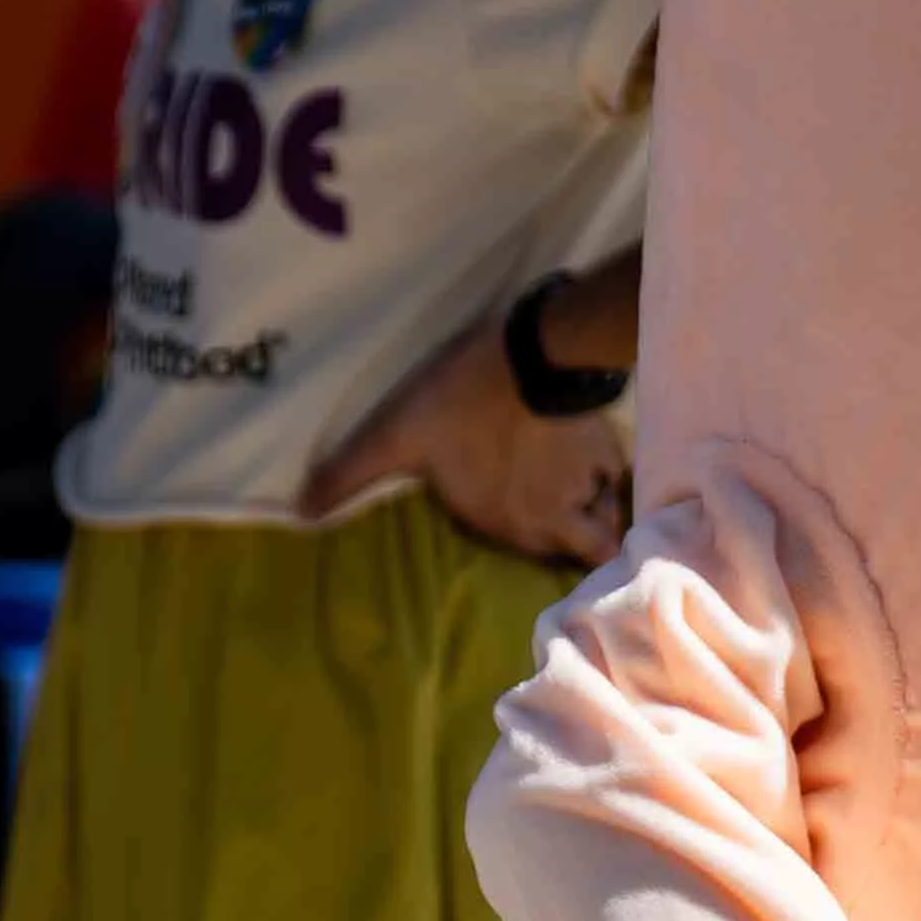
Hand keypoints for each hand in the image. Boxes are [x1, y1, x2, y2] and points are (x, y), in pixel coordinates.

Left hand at [313, 286, 636, 566]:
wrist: (531, 351)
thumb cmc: (458, 404)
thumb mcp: (393, 437)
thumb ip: (349, 476)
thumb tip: (300, 513)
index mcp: (518, 524)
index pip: (558, 569)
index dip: (554, 565)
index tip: (541, 551)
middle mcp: (560, 513)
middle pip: (592, 549)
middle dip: (582, 541)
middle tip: (564, 525)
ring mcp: (589, 478)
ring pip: (608, 509)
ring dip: (595, 506)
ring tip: (574, 491)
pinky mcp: (607, 440)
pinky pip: (620, 470)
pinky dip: (608, 469)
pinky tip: (586, 453)